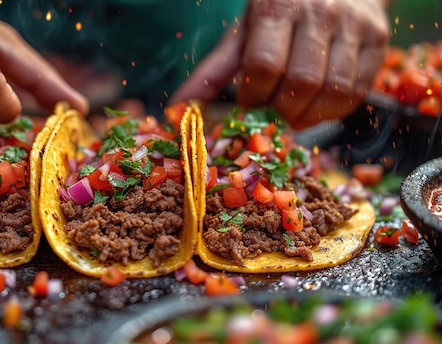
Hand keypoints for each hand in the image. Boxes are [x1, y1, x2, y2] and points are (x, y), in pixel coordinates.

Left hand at [171, 0, 389, 129]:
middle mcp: (320, 12)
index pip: (264, 66)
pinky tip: (317, 108)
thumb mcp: (243, 33)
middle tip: (272, 115)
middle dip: (282, 111)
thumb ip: (213, 72)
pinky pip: (359, 90)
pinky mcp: (379, 38)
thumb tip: (180, 109)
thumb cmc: (279, 11)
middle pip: (302, 83)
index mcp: (277, 6)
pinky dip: (335, 111)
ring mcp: (354, 24)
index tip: (249, 103)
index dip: (254, 96)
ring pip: (335, 90)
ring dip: (310, 117)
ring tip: (293, 116)